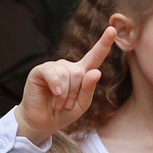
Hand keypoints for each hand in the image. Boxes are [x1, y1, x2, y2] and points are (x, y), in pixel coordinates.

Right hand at [16, 27, 117, 142]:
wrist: (43, 122)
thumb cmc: (64, 113)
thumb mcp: (82, 104)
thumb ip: (89, 88)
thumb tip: (96, 71)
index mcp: (81, 73)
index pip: (95, 56)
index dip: (104, 44)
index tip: (112, 30)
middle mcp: (68, 67)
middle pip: (80, 73)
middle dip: (74, 93)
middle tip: (66, 105)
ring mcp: (54, 67)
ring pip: (67, 75)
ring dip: (64, 94)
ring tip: (59, 103)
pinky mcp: (40, 70)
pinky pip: (53, 73)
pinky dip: (56, 87)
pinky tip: (54, 95)